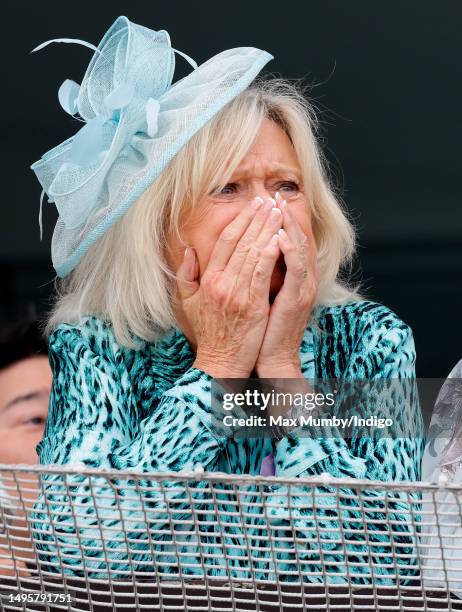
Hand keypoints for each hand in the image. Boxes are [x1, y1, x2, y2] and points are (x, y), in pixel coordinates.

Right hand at [176, 197, 282, 377]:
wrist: (221, 361)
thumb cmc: (209, 331)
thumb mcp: (189, 302)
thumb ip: (186, 274)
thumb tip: (189, 249)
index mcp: (208, 280)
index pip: (225, 242)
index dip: (239, 220)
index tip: (251, 206)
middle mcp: (221, 283)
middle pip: (241, 242)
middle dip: (257, 218)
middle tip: (269, 200)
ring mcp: (237, 293)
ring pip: (253, 253)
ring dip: (267, 230)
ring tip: (278, 212)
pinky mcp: (252, 304)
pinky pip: (262, 273)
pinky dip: (270, 254)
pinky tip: (279, 238)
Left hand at [256, 192, 317, 377]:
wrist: (272, 357)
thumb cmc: (261, 329)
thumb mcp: (258, 297)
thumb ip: (256, 274)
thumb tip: (244, 254)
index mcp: (292, 277)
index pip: (286, 240)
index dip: (277, 221)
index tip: (264, 203)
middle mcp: (302, 278)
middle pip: (295, 238)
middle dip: (283, 216)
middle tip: (272, 196)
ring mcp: (303, 287)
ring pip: (298, 248)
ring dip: (288, 226)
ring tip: (276, 207)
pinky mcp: (298, 297)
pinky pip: (296, 268)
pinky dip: (289, 250)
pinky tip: (278, 236)